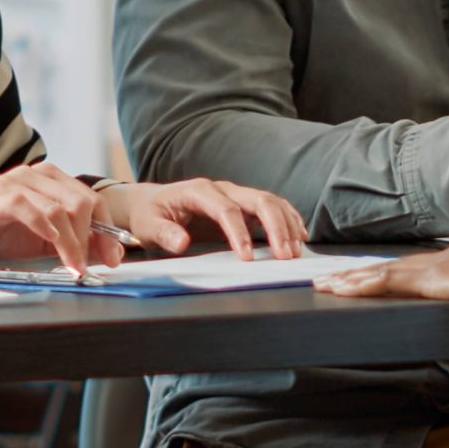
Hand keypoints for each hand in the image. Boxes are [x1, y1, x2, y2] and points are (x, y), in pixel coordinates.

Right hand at [0, 163, 114, 270]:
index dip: (107, 229)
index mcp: (48, 181)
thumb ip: (68, 242)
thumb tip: (106, 254)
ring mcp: (18, 183)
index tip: (113, 257)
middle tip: (94, 266)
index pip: (90, 199)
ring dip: (74, 243)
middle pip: (83, 201)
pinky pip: (35, 211)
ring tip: (74, 268)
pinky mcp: (2, 197)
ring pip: (62, 208)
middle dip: (94, 237)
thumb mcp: (37, 243)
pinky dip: (51, 233)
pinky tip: (56, 252)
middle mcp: (36, 176)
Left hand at [106, 180, 307, 259]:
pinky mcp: (243, 204)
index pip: (226, 210)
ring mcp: (235, 194)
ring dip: (286, 224)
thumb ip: (164, 234)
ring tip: (295, 250)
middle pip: (258, 200)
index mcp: (199, 191)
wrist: (152, 203)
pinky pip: (272, 207)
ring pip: (270, 202)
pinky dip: (288, 218)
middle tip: (286, 255)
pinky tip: (299, 234)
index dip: (239, 234)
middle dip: (276, 227)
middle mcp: (222, 188)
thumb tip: (181, 242)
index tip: (247, 258)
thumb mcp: (149, 225)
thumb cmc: (151, 215)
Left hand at [310, 236, 448, 316]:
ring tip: (324, 285)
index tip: (369, 278)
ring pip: (380, 274)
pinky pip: (386, 282)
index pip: (414, 271)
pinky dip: (361, 286)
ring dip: (349, 280)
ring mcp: (433, 269)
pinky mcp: (429, 279)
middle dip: (357, 275)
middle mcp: (440, 263)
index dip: (388, 275)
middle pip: (389, 269)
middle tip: (329, 279)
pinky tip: (340, 289)